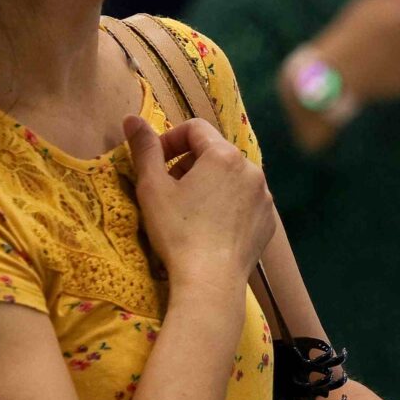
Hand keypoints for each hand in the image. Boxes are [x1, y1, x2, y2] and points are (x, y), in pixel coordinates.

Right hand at [125, 115, 276, 290]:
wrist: (211, 281)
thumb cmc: (178, 232)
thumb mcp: (152, 188)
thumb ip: (144, 148)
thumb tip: (131, 118)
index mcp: (224, 155)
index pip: (194, 128)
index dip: (170, 140)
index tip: (156, 163)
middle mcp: (251, 169)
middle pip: (215, 151)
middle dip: (189, 163)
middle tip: (169, 190)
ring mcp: (264, 196)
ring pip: (231, 176)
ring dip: (208, 183)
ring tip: (189, 210)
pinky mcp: (268, 220)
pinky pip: (245, 200)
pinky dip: (227, 204)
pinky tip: (210, 227)